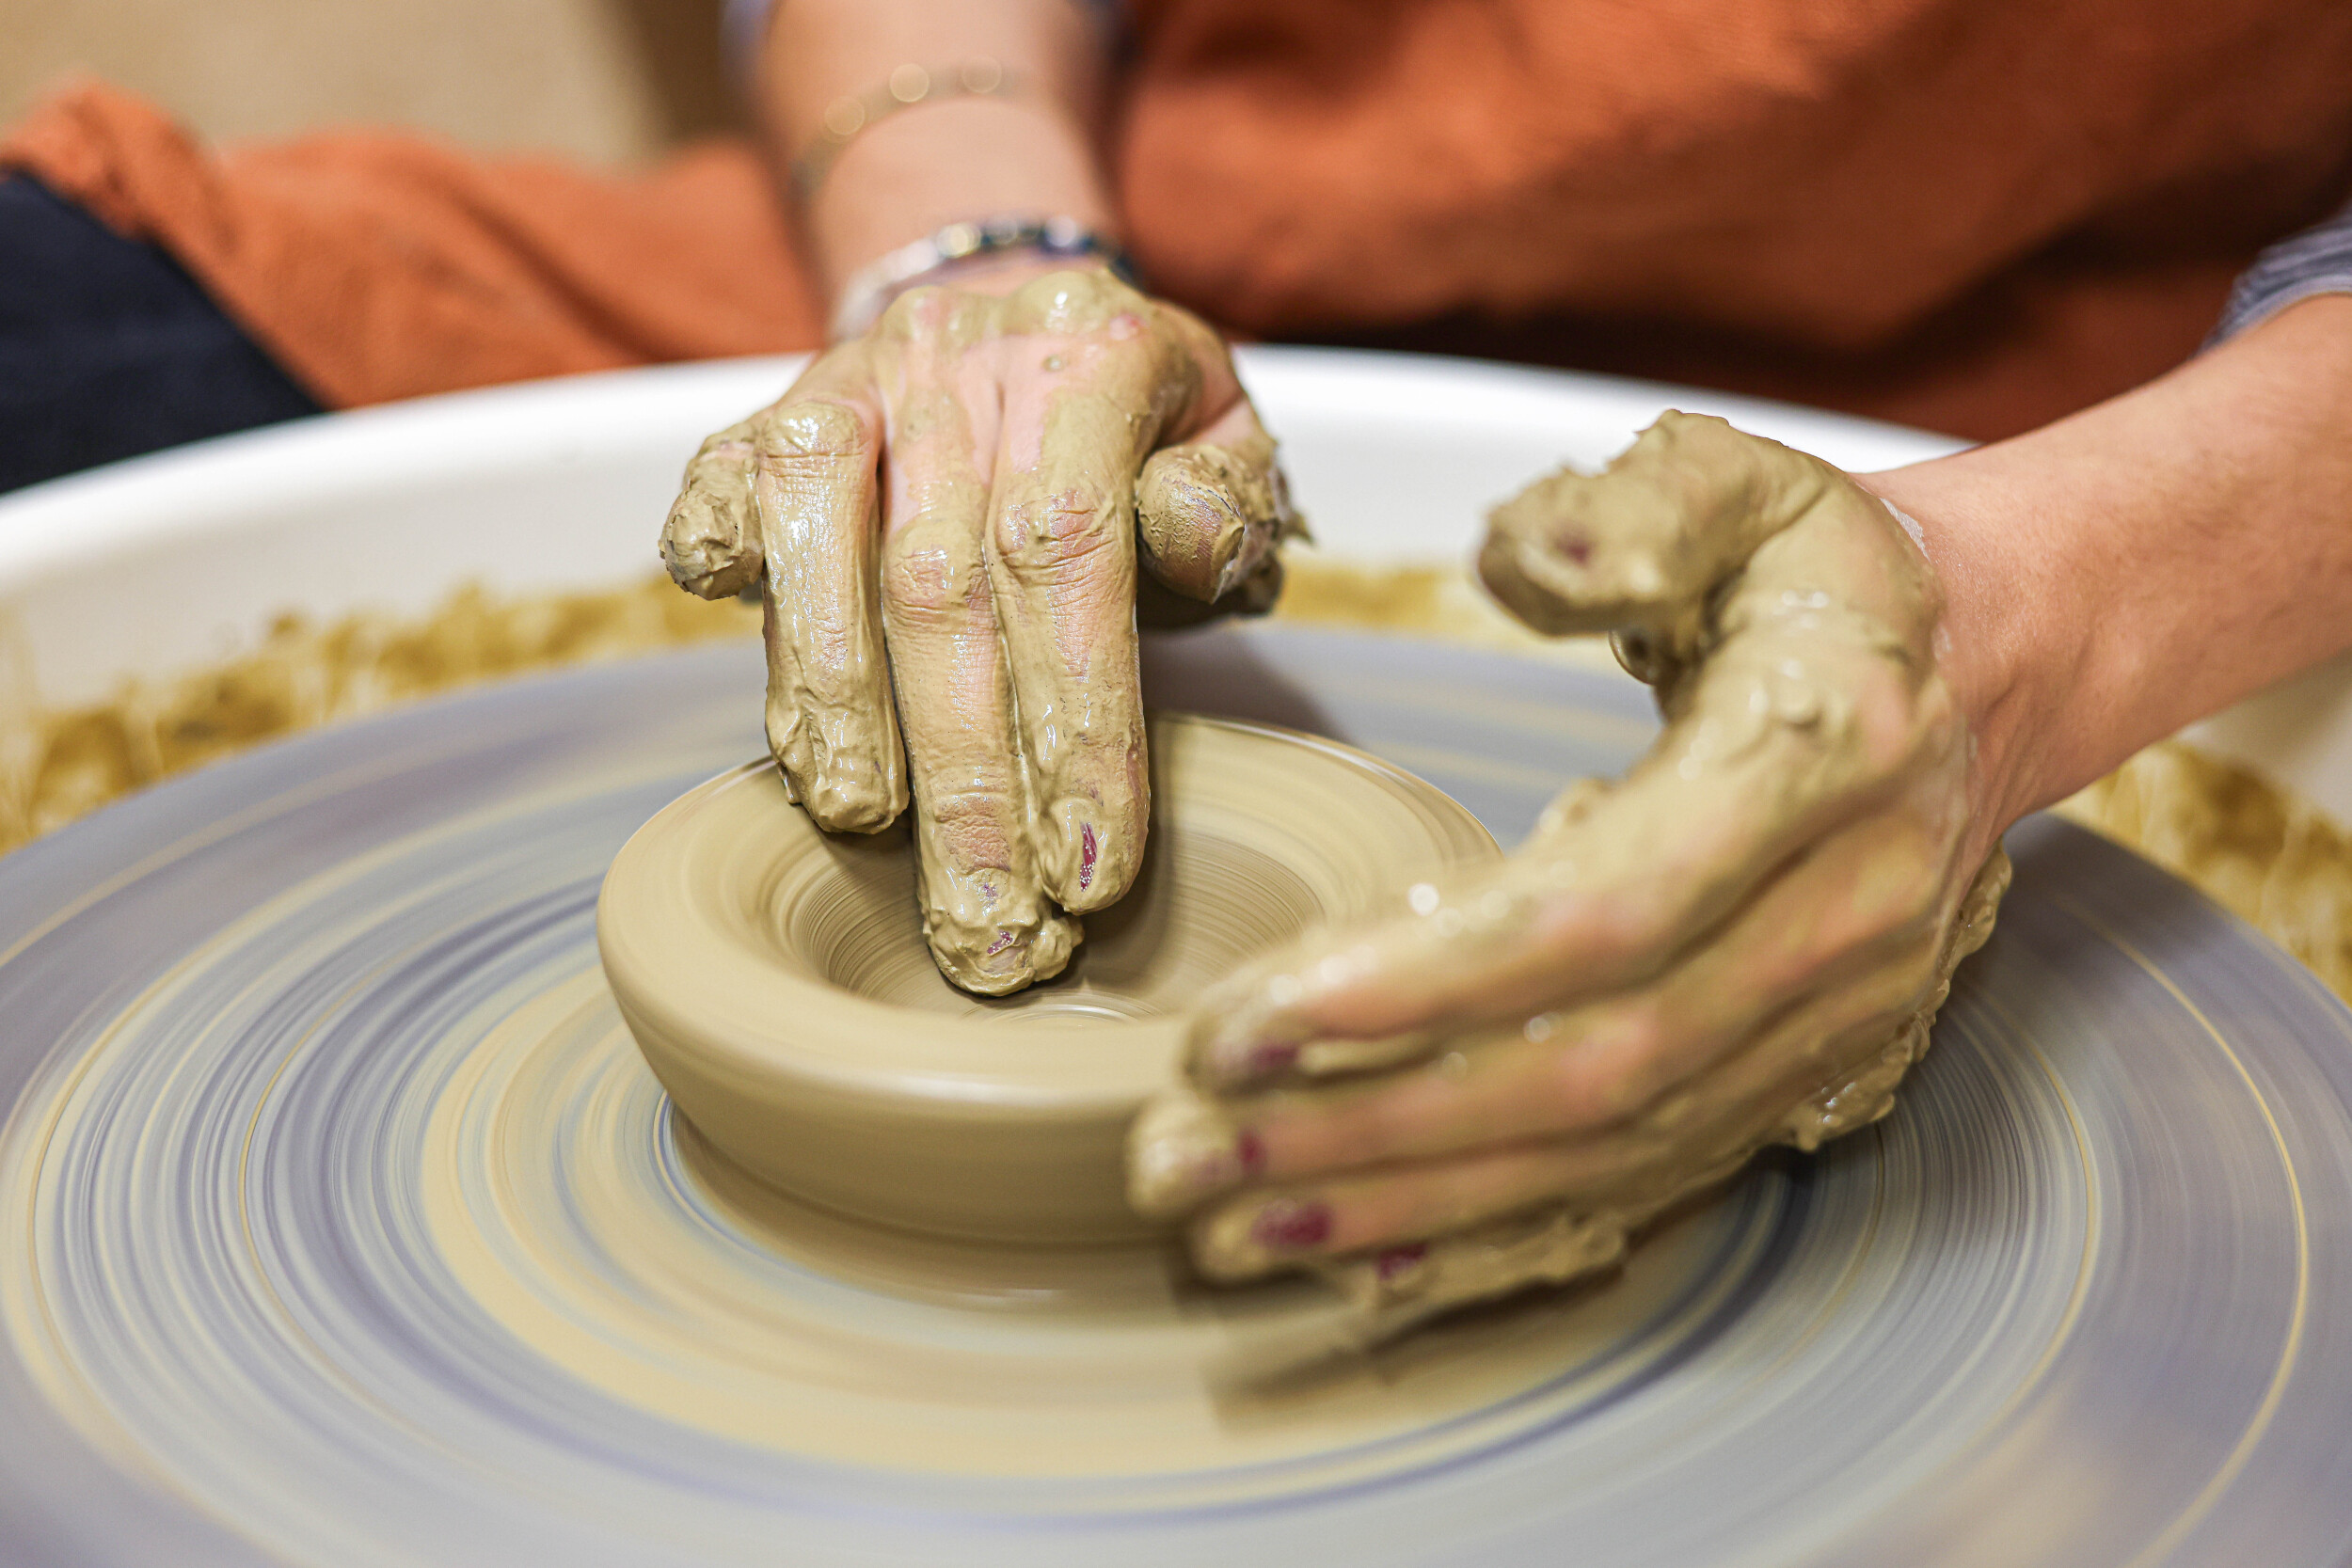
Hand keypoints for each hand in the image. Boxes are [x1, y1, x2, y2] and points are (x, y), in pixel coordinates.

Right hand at [660, 266, 1297, 993]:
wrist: (1021, 302)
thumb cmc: (1141, 423)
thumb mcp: (1227, 442)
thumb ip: (1226, 505)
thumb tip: (1189, 549)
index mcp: (1092, 356)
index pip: (1070, 554)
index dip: (1074, 720)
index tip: (1089, 870)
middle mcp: (959, 356)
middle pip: (940, 585)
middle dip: (961, 778)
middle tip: (984, 927)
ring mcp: (852, 379)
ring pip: (819, 546)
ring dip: (838, 712)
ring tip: (866, 834)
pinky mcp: (767, 410)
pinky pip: (724, 489)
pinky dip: (729, 584)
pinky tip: (763, 696)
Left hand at [1126, 412, 2009, 1332]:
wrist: (1980, 671)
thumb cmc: (1823, 571)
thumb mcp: (1742, 483)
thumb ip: (1629, 515)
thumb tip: (1511, 565)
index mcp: (1820, 765)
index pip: (1610, 915)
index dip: (1429, 986)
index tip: (1251, 1022)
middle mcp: (1842, 923)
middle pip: (1591, 1071)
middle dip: (1374, 1125)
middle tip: (1184, 1152)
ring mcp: (1830, 1023)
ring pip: (1607, 1152)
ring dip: (1408, 1201)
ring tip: (1229, 1223)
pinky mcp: (1801, 1078)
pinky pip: (1646, 1183)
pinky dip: (1499, 1231)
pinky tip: (1360, 1255)